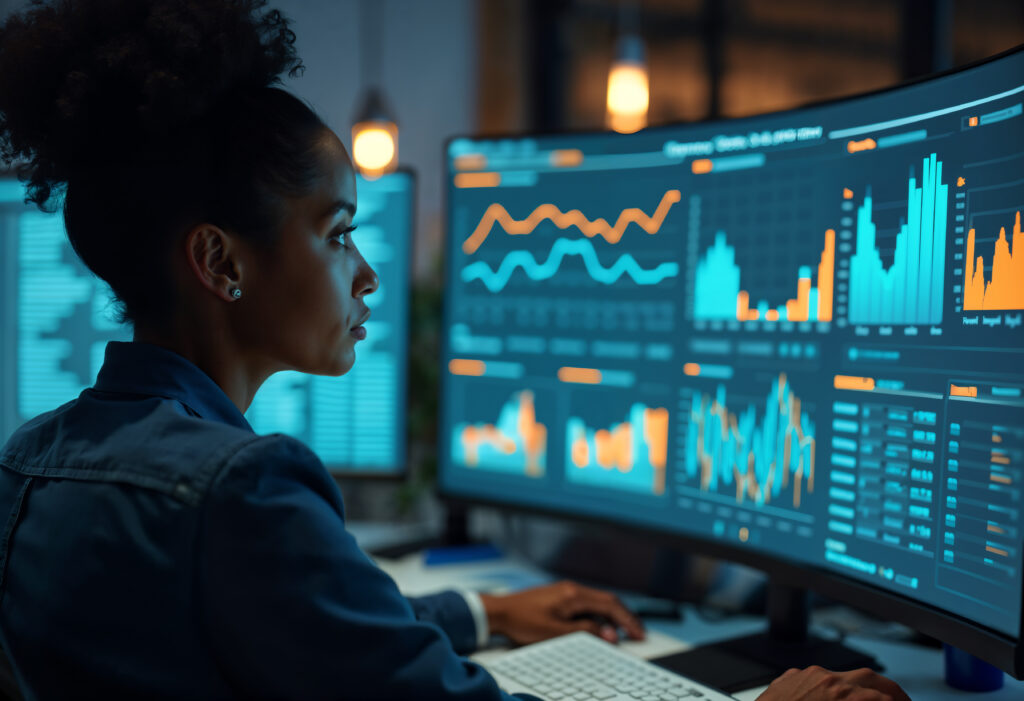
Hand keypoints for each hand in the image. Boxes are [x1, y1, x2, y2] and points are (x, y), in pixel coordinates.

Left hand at [479, 580, 644, 645]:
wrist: (498, 612)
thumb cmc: (522, 620)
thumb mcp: (556, 632)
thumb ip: (585, 632)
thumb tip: (609, 634)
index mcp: (573, 595)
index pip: (610, 605)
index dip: (627, 620)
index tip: (638, 633)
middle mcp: (571, 589)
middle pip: (606, 601)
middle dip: (624, 617)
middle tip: (636, 633)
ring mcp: (564, 592)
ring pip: (596, 603)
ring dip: (610, 617)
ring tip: (619, 634)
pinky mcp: (558, 598)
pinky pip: (585, 605)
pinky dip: (596, 616)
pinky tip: (596, 628)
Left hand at [756, 666, 910, 700]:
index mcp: (842, 697)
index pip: (885, 698)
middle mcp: (826, 680)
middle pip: (870, 678)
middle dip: (889, 691)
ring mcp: (807, 675)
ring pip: (844, 673)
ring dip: (861, 686)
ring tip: (870, 700)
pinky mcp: (790, 677)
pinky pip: (818, 676)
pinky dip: (832, 686)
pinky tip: (835, 698)